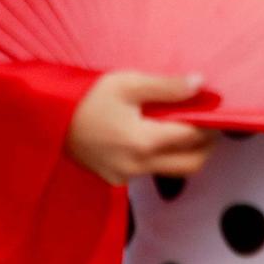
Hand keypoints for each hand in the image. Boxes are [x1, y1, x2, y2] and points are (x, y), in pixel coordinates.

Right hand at [66, 71, 217, 185]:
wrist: (47, 119)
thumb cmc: (88, 97)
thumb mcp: (128, 83)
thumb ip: (168, 87)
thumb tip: (201, 84)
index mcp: (144, 142)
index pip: (193, 137)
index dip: (210, 123)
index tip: (216, 110)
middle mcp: (138, 166)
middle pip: (191, 164)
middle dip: (206, 145)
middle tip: (208, 124)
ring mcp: (125, 177)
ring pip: (171, 170)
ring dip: (184, 152)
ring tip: (183, 127)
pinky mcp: (114, 179)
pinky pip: (148, 172)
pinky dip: (160, 157)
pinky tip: (154, 136)